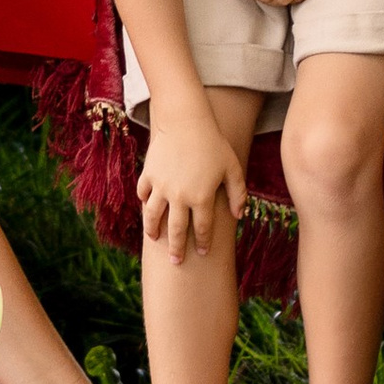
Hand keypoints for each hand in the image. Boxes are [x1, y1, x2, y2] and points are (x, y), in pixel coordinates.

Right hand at [137, 103, 246, 259]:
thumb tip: (240, 215)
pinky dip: (144, 202)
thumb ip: (238, 193)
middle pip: (176, 231)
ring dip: (153, 231)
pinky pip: (143, 194)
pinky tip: (148, 207)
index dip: (202, 243)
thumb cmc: (213, 144)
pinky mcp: (148, 175)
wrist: (185, 121)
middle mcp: (179, 196)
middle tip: (176, 262)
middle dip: (176, 250)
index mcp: (202, 197)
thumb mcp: (233, 168)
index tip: (202, 252)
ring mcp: (161, 187)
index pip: (202, 229)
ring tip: (154, 239)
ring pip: (153, 217)